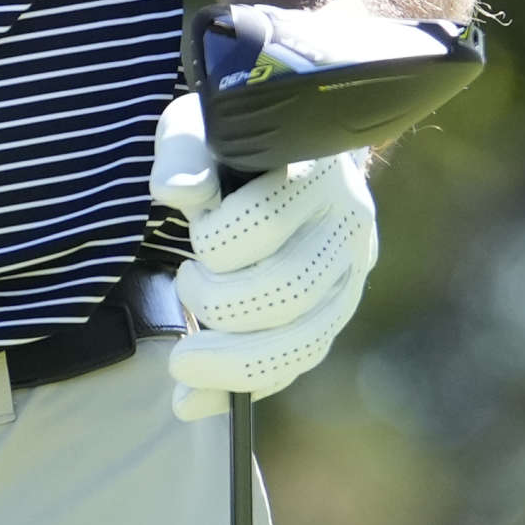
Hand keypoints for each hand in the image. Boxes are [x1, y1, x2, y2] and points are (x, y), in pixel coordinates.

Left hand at [148, 90, 378, 422]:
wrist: (290, 152)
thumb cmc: (235, 140)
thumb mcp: (203, 124)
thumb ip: (186, 151)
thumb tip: (175, 191)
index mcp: (315, 172)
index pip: (265, 221)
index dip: (215, 240)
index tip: (193, 233)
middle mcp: (346, 226)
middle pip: (289, 290)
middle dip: (221, 305)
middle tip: (184, 285)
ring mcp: (349, 275)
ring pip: (303, 341)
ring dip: (234, 363)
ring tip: (182, 363)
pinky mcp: (335, 313)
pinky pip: (297, 364)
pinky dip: (244, 388)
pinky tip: (193, 400)